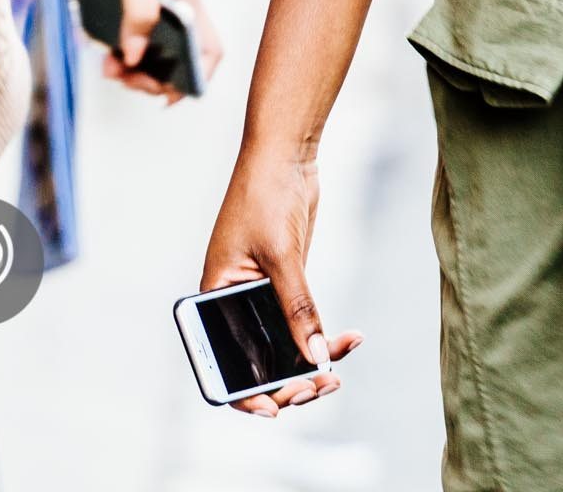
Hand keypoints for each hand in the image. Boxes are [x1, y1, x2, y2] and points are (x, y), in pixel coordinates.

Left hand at [71, 0, 224, 101]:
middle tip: (122, 77)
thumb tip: (133, 57)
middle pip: (175, 59)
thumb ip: (139, 14)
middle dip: (151, 77)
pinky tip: (98, 47)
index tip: (167, 96)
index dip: (196, 77)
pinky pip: (124, 38)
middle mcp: (172, 5)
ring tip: (106, 67)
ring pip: (148, 52)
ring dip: (130, 68)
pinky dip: (114, 51)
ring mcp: (147, 4)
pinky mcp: (123, 1)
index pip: (209, 48)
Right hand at [200, 149, 362, 416]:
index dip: (246, 393)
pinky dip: (322, 334)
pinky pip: (302, 322)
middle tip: (324, 385)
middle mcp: (233, 302)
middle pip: (258, 360)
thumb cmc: (266, 194)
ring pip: (284, 345)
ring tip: (341, 369)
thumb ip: (297, 306)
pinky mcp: (286, 282)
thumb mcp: (282, 254)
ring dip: (312, 362)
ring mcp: (261, 293)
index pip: (223, 361)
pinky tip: (350, 338)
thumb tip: (314, 355)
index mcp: (212, 298)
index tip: (275, 409)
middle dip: (289, 380)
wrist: (285, 153)